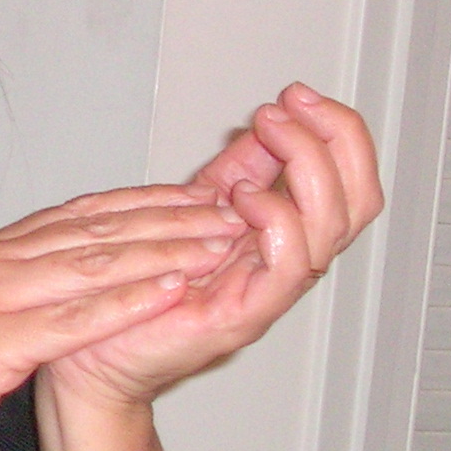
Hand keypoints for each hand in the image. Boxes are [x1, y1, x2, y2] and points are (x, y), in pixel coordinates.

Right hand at [0, 185, 248, 450]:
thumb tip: (15, 301)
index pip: (74, 218)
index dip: (137, 205)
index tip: (187, 197)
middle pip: (98, 230)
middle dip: (168, 216)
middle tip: (228, 205)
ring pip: (97, 263)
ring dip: (166, 250)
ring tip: (223, 241)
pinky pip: (75, 319)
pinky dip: (128, 301)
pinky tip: (173, 292)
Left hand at [40, 82, 381, 413]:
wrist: (91, 355)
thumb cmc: (135, 290)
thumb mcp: (194, 209)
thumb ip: (237, 169)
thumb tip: (270, 120)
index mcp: (282, 235)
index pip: (348, 181)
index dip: (336, 132)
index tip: (296, 95)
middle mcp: (286, 262)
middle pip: (359, 200)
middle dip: (336, 139)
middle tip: (292, 107)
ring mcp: (271, 290)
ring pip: (333, 226)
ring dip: (307, 167)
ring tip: (270, 136)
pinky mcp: (245, 315)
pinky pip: (291, 267)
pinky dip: (277, 220)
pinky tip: (244, 197)